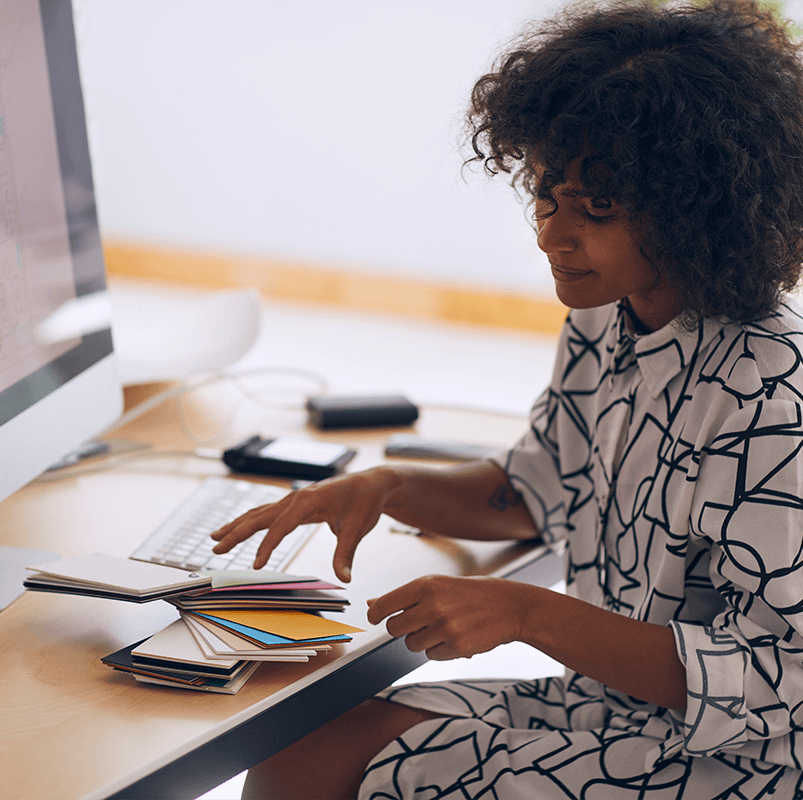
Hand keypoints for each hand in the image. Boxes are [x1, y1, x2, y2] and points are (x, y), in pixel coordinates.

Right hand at [210, 468, 397, 581]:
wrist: (372, 483)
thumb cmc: (365, 502)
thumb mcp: (358, 528)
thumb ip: (346, 554)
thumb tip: (344, 579)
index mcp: (309, 500)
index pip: (281, 526)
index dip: (267, 547)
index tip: (255, 566)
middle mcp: (296, 497)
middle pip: (259, 516)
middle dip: (236, 533)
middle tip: (215, 549)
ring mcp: (294, 498)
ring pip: (259, 512)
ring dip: (236, 525)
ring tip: (215, 538)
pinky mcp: (296, 503)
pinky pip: (267, 513)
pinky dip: (250, 521)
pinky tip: (237, 528)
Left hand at [366, 575, 527, 659]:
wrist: (508, 606)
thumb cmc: (468, 593)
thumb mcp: (436, 585)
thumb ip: (403, 597)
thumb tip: (371, 604)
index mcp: (425, 585)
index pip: (385, 605)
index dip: (375, 615)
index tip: (374, 618)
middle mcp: (432, 605)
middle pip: (395, 629)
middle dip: (402, 629)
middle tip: (419, 622)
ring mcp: (445, 627)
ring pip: (412, 645)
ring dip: (423, 640)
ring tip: (444, 626)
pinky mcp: (456, 646)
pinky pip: (431, 655)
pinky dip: (440, 650)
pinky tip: (456, 636)